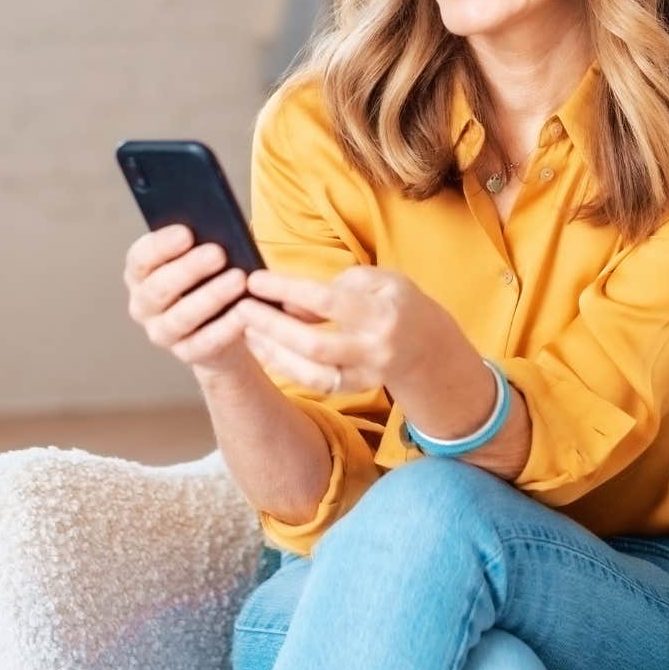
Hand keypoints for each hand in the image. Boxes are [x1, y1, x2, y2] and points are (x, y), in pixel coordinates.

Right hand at [123, 225, 253, 379]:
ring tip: (238, 279)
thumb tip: (218, 230)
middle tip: (218, 253)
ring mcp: (162, 332)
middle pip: (159, 288)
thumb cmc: (209, 279)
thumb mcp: (201, 258)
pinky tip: (244, 312)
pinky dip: (226, 326)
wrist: (222, 327)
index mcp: (141, 275)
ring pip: (181, 316)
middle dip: (189, 269)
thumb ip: (201, 243)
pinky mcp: (186, 353)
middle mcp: (143, 305)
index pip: (140, 258)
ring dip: (210, 296)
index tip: (186, 233)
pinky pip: (205, 341)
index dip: (160, 246)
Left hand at [232, 265, 475, 395]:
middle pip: (314, 344)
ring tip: (246, 329)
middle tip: (240, 307)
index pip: (326, 301)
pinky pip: (315, 384)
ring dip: (273, 352)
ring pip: (312, 374)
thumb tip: (289, 301)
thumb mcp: (377, 279)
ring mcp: (366, 375)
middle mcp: (375, 349)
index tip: (255, 279)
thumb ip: (335, 286)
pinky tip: (263, 347)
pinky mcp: (356, 390)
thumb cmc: (396, 302)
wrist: (428, 347)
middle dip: (271, 326)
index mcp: (381, 312)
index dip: (287, 290)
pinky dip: (285, 367)